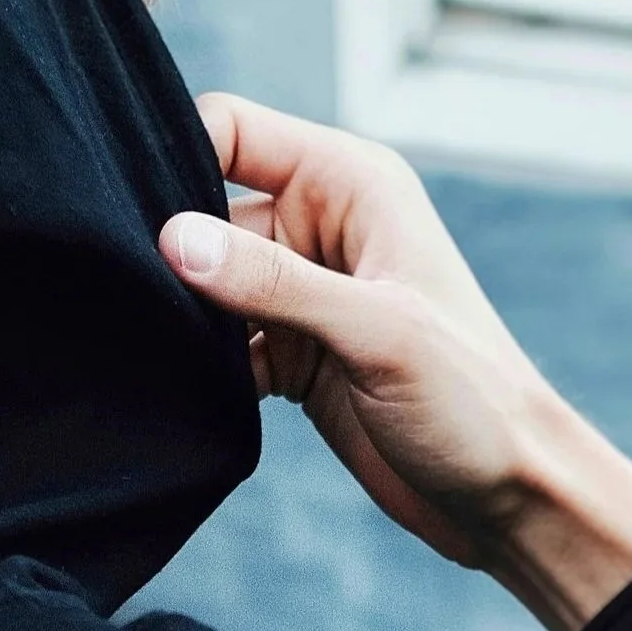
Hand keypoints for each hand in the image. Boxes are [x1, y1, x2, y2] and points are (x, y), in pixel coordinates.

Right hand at [159, 94, 631, 630]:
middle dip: (167, 248)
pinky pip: (219, 341)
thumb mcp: (374, 332)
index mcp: (353, 186)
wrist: (506, 498)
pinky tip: (176, 388)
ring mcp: (303, 294)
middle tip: (125, 295)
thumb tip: (174, 239)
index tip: (130, 214)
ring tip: (146, 346)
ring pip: (205, 281)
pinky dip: (197, 363)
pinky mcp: (292, 354)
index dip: (175, 156)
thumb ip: (273, 283)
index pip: (233, 131)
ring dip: (179, 314)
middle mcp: (323, 228)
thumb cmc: (472, 402)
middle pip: (205, 208)